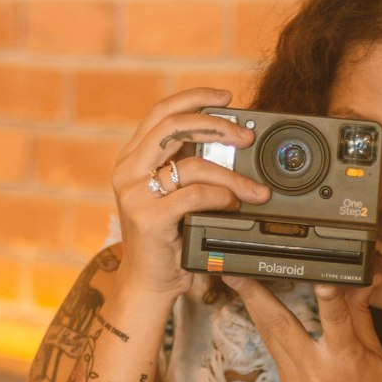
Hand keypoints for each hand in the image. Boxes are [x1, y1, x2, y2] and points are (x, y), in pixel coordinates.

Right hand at [112, 88, 269, 299]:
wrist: (148, 284)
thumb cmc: (167, 240)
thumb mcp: (172, 195)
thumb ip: (186, 167)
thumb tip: (229, 141)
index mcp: (132, 158)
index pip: (161, 113)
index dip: (194, 98)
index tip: (226, 97)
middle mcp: (128, 170)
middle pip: (175, 127)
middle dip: (217, 126)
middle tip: (246, 137)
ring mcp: (135, 193)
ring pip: (192, 164)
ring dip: (231, 174)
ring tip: (254, 189)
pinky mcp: (148, 217)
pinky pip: (194, 194)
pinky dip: (221, 196)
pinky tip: (233, 204)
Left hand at [221, 277, 381, 381]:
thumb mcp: (379, 357)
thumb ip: (361, 316)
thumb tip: (366, 280)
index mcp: (347, 362)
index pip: (336, 319)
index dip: (328, 296)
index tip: (318, 276)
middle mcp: (316, 374)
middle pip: (281, 326)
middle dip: (255, 295)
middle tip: (235, 271)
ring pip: (271, 338)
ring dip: (254, 309)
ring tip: (237, 283)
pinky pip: (277, 355)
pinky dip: (271, 332)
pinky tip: (261, 313)